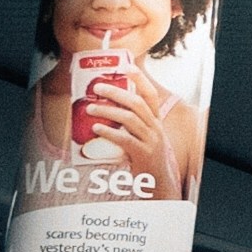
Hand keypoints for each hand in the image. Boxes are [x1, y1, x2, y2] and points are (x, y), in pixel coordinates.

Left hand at [79, 63, 178, 187]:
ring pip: (130, 118)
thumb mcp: (144, 139)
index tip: (126, 66)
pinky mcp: (144, 154)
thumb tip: (106, 114)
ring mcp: (152, 141)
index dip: (140, 79)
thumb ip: (131, 127)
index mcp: (156, 122)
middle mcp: (156, 128)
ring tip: (91, 108)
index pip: (151, 95)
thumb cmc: (147, 161)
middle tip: (98, 88)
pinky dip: (110, 132)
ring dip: (108, 111)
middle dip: (116, 92)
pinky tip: (97, 129)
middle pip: (137, 103)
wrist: (160, 185)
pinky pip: (126, 139)